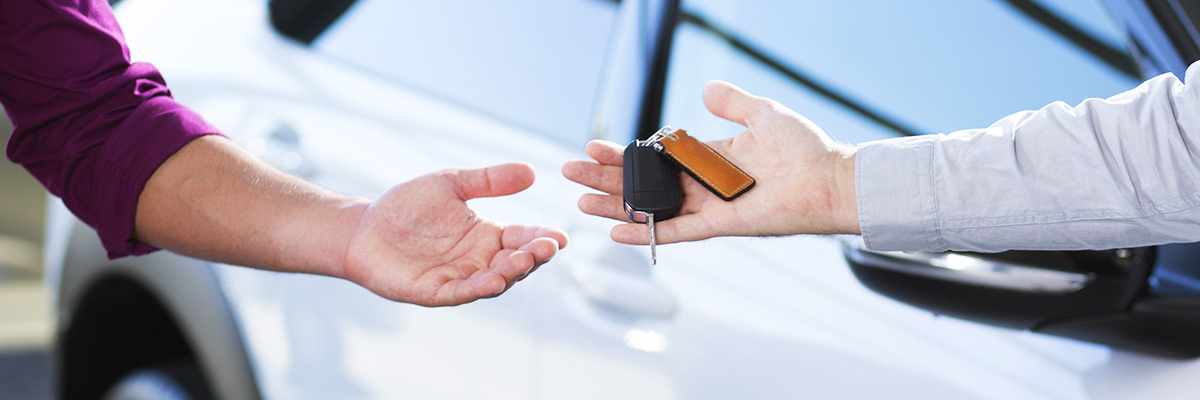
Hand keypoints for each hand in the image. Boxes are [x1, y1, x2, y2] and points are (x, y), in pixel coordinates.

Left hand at [342, 163, 567, 305]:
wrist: (363, 227)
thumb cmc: (406, 206)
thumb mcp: (452, 183)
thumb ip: (490, 180)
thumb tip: (531, 172)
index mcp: (487, 235)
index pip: (523, 238)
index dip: (542, 238)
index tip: (561, 236)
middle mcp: (478, 260)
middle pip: (515, 262)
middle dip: (534, 256)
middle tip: (548, 247)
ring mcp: (458, 278)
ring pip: (495, 280)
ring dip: (512, 272)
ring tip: (525, 260)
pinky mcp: (434, 291)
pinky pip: (461, 293)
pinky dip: (479, 288)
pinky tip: (494, 280)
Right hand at [562, 80, 859, 244]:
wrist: (831, 179)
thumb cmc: (806, 149)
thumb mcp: (764, 113)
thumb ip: (732, 103)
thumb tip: (706, 89)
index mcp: (709, 159)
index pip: (655, 158)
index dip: (623, 154)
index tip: (593, 146)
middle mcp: (702, 185)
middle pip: (643, 183)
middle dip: (606, 178)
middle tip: (570, 172)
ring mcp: (708, 206)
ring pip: (650, 208)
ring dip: (614, 204)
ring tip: (580, 200)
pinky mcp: (719, 225)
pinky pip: (675, 231)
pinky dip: (646, 232)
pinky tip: (616, 229)